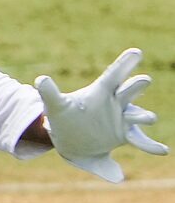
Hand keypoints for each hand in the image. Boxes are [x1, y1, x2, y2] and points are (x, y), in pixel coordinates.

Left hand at [35, 51, 165, 183]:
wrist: (70, 140)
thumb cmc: (64, 117)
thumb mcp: (55, 105)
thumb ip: (49, 92)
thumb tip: (40, 79)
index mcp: (100, 92)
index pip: (112, 75)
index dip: (123, 64)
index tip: (136, 51)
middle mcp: (116, 103)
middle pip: (128, 91)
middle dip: (136, 85)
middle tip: (144, 79)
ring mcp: (123, 119)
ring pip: (138, 115)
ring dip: (143, 116)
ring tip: (148, 117)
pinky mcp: (126, 136)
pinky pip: (141, 141)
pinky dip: (151, 146)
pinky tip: (162, 151)